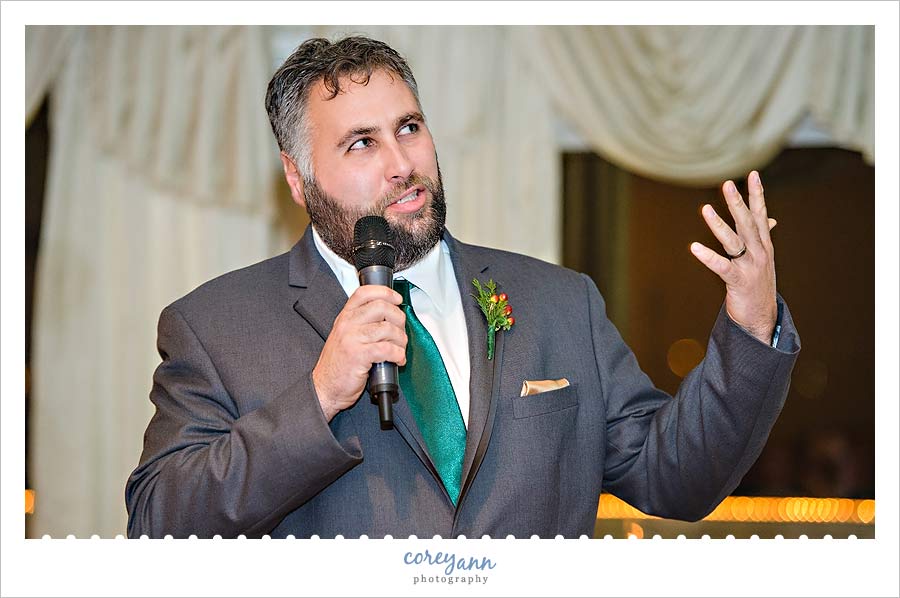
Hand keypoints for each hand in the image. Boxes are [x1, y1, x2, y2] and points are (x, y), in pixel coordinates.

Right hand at [313, 286, 406, 420]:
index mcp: (345, 317)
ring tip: (400, 349)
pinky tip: (397, 360)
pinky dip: (398, 354)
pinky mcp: (358, 355)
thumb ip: (362, 323)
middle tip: (400, 332)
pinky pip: (387, 348)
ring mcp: (352, 339)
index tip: (397, 299)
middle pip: (382, 307)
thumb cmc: (338, 365)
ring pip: (388, 328)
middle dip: (399, 319)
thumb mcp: (345, 336)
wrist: (325, 388)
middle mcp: (348, 324)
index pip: (365, 293)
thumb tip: (389, 316)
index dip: (385, 292)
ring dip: (401, 340)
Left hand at [690, 171, 777, 343]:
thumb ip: (762, 237)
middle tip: (728, 184)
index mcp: (764, 245)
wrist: (762, 318)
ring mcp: (750, 267)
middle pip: (747, 223)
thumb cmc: (758, 285)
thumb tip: (771, 220)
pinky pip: (721, 266)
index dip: (757, 194)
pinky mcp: (738, 281)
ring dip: (719, 225)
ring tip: (705, 209)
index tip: (753, 174)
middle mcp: (760, 252)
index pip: (760, 215)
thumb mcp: (763, 259)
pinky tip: (694, 247)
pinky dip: (708, 256)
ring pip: (733, 241)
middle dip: (737, 203)